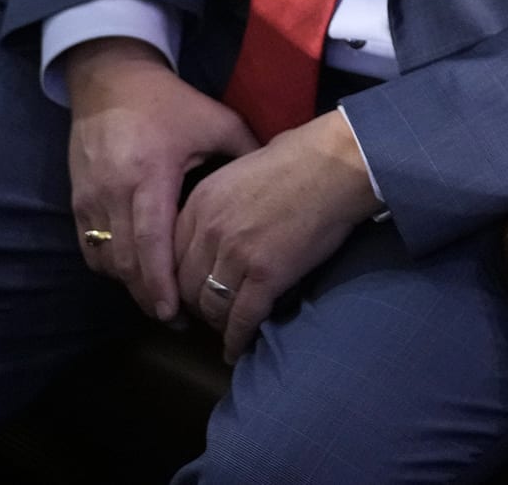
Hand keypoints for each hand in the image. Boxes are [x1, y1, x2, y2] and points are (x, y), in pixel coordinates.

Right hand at [63, 38, 256, 319]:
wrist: (111, 80)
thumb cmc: (169, 103)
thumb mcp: (215, 120)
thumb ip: (246, 152)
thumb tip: (277, 183)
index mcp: (150, 173)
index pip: (151, 241)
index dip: (160, 281)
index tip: (174, 311)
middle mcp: (114, 190)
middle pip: (125, 261)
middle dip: (148, 295)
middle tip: (175, 319)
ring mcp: (91, 196)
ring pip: (105, 259)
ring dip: (129, 285)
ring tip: (158, 302)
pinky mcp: (77, 198)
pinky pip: (89, 246)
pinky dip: (109, 265)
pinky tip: (132, 274)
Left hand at [174, 111, 381, 360]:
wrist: (335, 164)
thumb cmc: (299, 158)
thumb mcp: (239, 168)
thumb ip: (220, 202)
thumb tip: (220, 225)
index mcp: (201, 202)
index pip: (171, 255)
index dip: (179, 279)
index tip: (188, 291)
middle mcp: (210, 230)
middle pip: (186, 285)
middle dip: (195, 305)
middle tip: (208, 313)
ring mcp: (237, 255)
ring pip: (211, 306)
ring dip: (217, 322)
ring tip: (226, 328)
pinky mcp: (266, 276)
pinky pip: (242, 318)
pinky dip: (237, 339)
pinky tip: (236, 349)